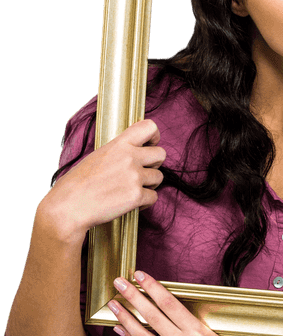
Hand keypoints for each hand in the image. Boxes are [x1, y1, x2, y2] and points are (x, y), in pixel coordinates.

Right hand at [36, 119, 165, 244]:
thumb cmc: (75, 185)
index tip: (149, 145)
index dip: (154, 136)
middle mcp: (129, 158)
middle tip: (141, 172)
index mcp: (118, 145)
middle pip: (161, 154)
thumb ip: (117, 153)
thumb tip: (133, 153)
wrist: (67, 208)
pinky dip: (145, 202)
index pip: (149, 127)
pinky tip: (130, 203)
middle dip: (154, 164)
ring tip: (131, 190)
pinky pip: (154, 197)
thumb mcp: (96, 157)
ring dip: (149, 184)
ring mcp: (134, 177)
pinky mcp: (136, 196)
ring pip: (159, 177)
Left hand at [109, 271, 249, 335]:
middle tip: (119, 283)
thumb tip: (165, 306)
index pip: (169, 304)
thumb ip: (190, 322)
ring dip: (125, 319)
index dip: (153, 287)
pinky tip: (121, 329)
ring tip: (113, 306)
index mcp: (198, 332)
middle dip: (133, 298)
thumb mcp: (214, 331)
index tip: (140, 275)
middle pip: (152, 317)